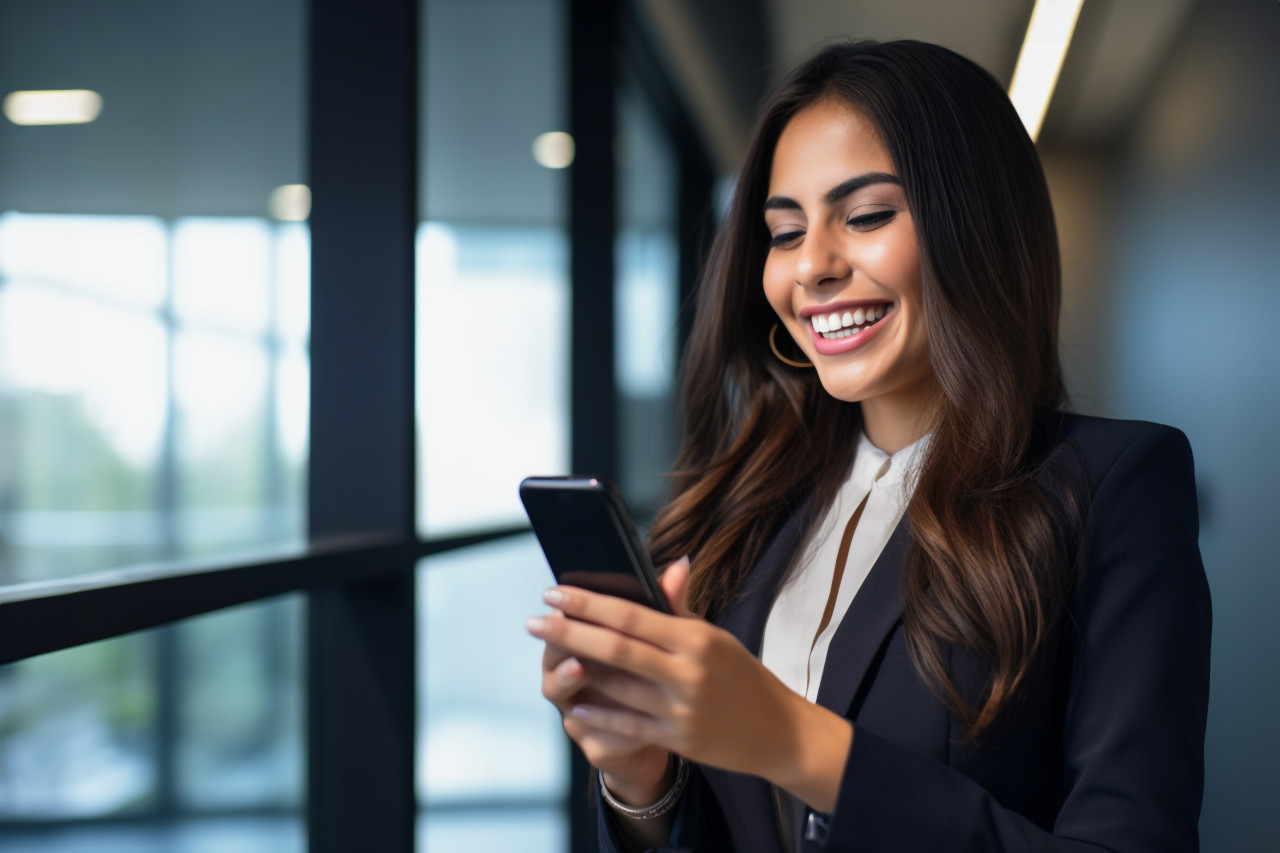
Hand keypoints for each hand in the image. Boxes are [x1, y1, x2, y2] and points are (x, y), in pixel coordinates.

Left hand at [527, 557, 850, 812]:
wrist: (779, 731)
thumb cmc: (742, 677)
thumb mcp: (715, 637)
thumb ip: (681, 607)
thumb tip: (670, 564)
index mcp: (696, 638)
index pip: (632, 614)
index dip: (588, 603)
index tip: (555, 592)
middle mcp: (689, 671)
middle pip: (616, 647)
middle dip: (569, 632)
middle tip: (534, 622)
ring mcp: (683, 709)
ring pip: (617, 687)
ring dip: (577, 671)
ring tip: (548, 656)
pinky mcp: (680, 740)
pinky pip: (629, 726)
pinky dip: (599, 715)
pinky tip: (575, 704)